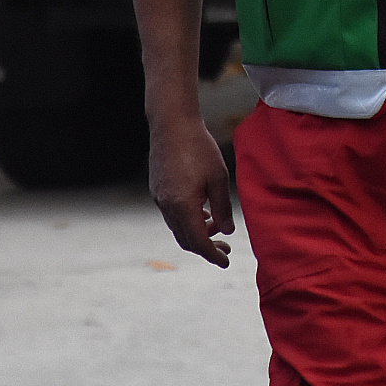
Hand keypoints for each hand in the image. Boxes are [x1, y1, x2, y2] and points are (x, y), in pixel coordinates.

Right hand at [148, 117, 234, 267]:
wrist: (172, 123)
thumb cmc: (198, 147)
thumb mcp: (218, 178)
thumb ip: (223, 208)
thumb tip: (227, 231)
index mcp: (182, 205)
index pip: (198, 241)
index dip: (213, 254)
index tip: (225, 261)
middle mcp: (167, 206)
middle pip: (186, 239)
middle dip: (206, 247)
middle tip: (225, 248)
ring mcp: (159, 198)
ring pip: (178, 227)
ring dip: (197, 232)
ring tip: (218, 227)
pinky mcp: (157, 189)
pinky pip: (173, 215)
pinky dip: (188, 220)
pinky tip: (203, 212)